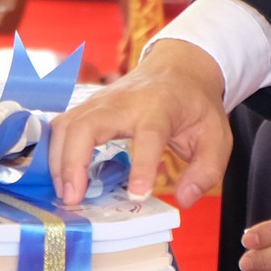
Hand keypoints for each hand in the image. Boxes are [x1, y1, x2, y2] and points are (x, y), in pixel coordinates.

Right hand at [47, 38, 228, 206]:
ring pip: (66, 125)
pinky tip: (59, 177)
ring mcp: (100, 101)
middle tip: (74, 199)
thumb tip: (183, 198)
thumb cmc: (194, 106)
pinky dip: (54, 152)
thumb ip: (206, 171)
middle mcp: (124, 101)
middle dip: (74, 163)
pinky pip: (61, 126)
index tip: (137, 194)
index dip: (141, 165)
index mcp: (160, 107)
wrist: (177, 70)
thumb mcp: (217, 137)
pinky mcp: (87, 107)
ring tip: (65, 194)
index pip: (148, 134)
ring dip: (58, 162)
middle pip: (87, 125)